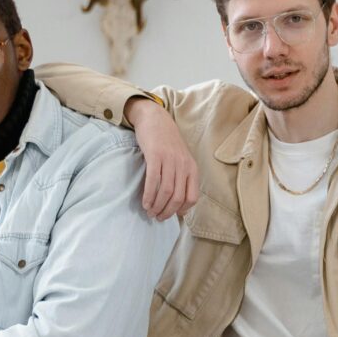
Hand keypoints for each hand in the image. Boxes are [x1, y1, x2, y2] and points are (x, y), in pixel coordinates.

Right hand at [128, 96, 198, 220]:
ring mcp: (170, 160)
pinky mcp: (155, 156)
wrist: (155, 119)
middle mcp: (183, 165)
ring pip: (166, 192)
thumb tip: (178, 202)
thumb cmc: (167, 142)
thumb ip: (182, 177)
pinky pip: (153, 181)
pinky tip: (145, 202)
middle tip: (158, 217)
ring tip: (150, 212)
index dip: (181, 210)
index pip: (192, 197)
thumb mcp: (181, 159)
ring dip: (157, 206)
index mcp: (192, 168)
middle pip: (177, 197)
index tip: (172, 214)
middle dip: (167, 212)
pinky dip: (149, 195)